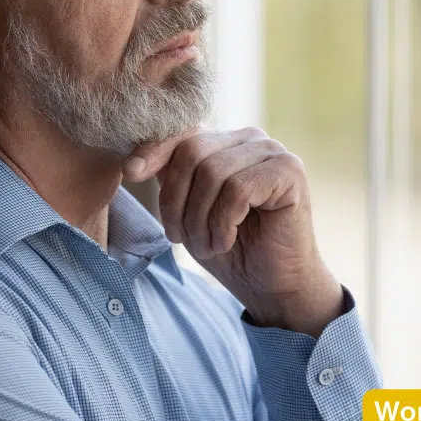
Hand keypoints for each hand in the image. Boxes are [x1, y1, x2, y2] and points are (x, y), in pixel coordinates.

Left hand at [123, 128, 344, 337]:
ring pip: (212, 172)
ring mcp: (274, 152)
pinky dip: (223, 223)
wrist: (273, 287)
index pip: (182, 132)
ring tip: (208, 246)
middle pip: (192, 151)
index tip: (130, 173)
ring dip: (200, 219)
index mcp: (226, 143)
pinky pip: (237, 190)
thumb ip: (170, 178)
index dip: (154, 151)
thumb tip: (134, 161)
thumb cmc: (231, 250)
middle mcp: (251, 139)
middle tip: (180, 238)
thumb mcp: (188, 211)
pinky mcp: (290, 172)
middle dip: (177, 201)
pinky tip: (228, 241)